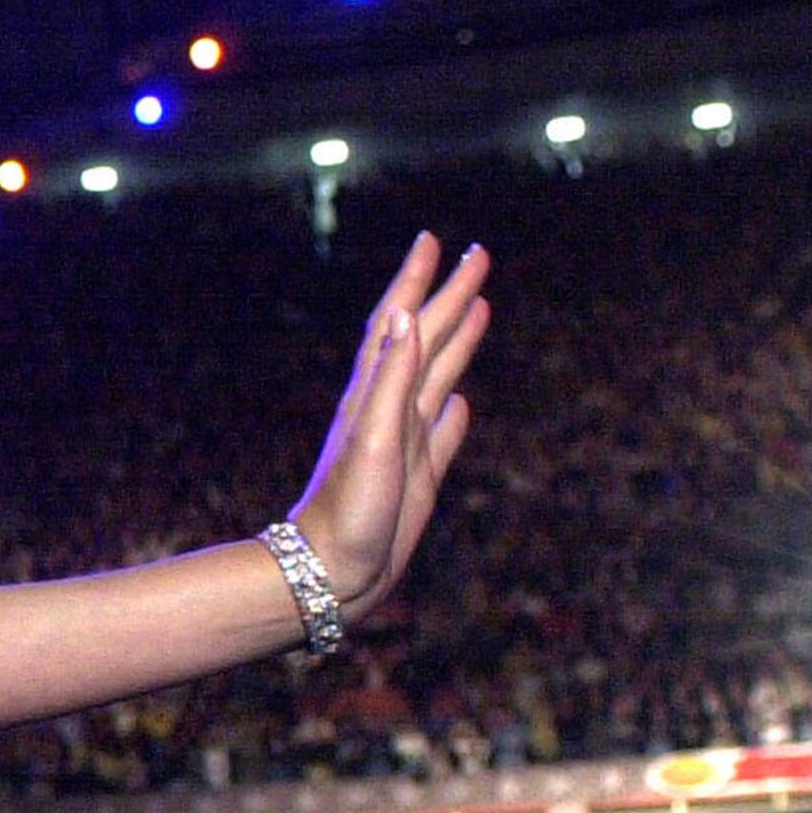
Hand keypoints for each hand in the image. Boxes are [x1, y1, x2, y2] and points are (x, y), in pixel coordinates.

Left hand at [285, 234, 491, 621]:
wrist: (331, 573)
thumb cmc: (348, 511)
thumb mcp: (373, 439)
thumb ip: (392, 379)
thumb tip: (408, 316)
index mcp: (375, 395)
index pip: (400, 322)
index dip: (417, 280)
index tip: (434, 239)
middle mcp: (390, 411)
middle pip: (428, 338)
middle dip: (452, 295)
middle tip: (480, 254)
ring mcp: (404, 442)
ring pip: (439, 376)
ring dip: (458, 339)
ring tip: (480, 306)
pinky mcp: (418, 477)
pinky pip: (442, 434)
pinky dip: (454, 411)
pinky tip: (462, 400)